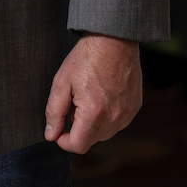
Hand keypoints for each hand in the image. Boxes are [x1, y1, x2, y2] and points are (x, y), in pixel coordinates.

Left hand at [44, 33, 141, 153]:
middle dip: (78, 129)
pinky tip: (102, 96)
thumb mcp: (61, 82)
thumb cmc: (86, 58)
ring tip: (88, 97)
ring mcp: (127, 113)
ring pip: (105, 133)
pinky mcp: (135, 107)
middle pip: (91, 140)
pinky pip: (118, 123)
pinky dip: (107, 116)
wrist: (114, 40)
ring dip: (93, 124)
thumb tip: (51, 134)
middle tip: (73, 103)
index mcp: (93, 113)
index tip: (59, 130)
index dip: (64, 142)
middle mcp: (114, 118)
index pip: (78, 146)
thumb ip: (54, 112)